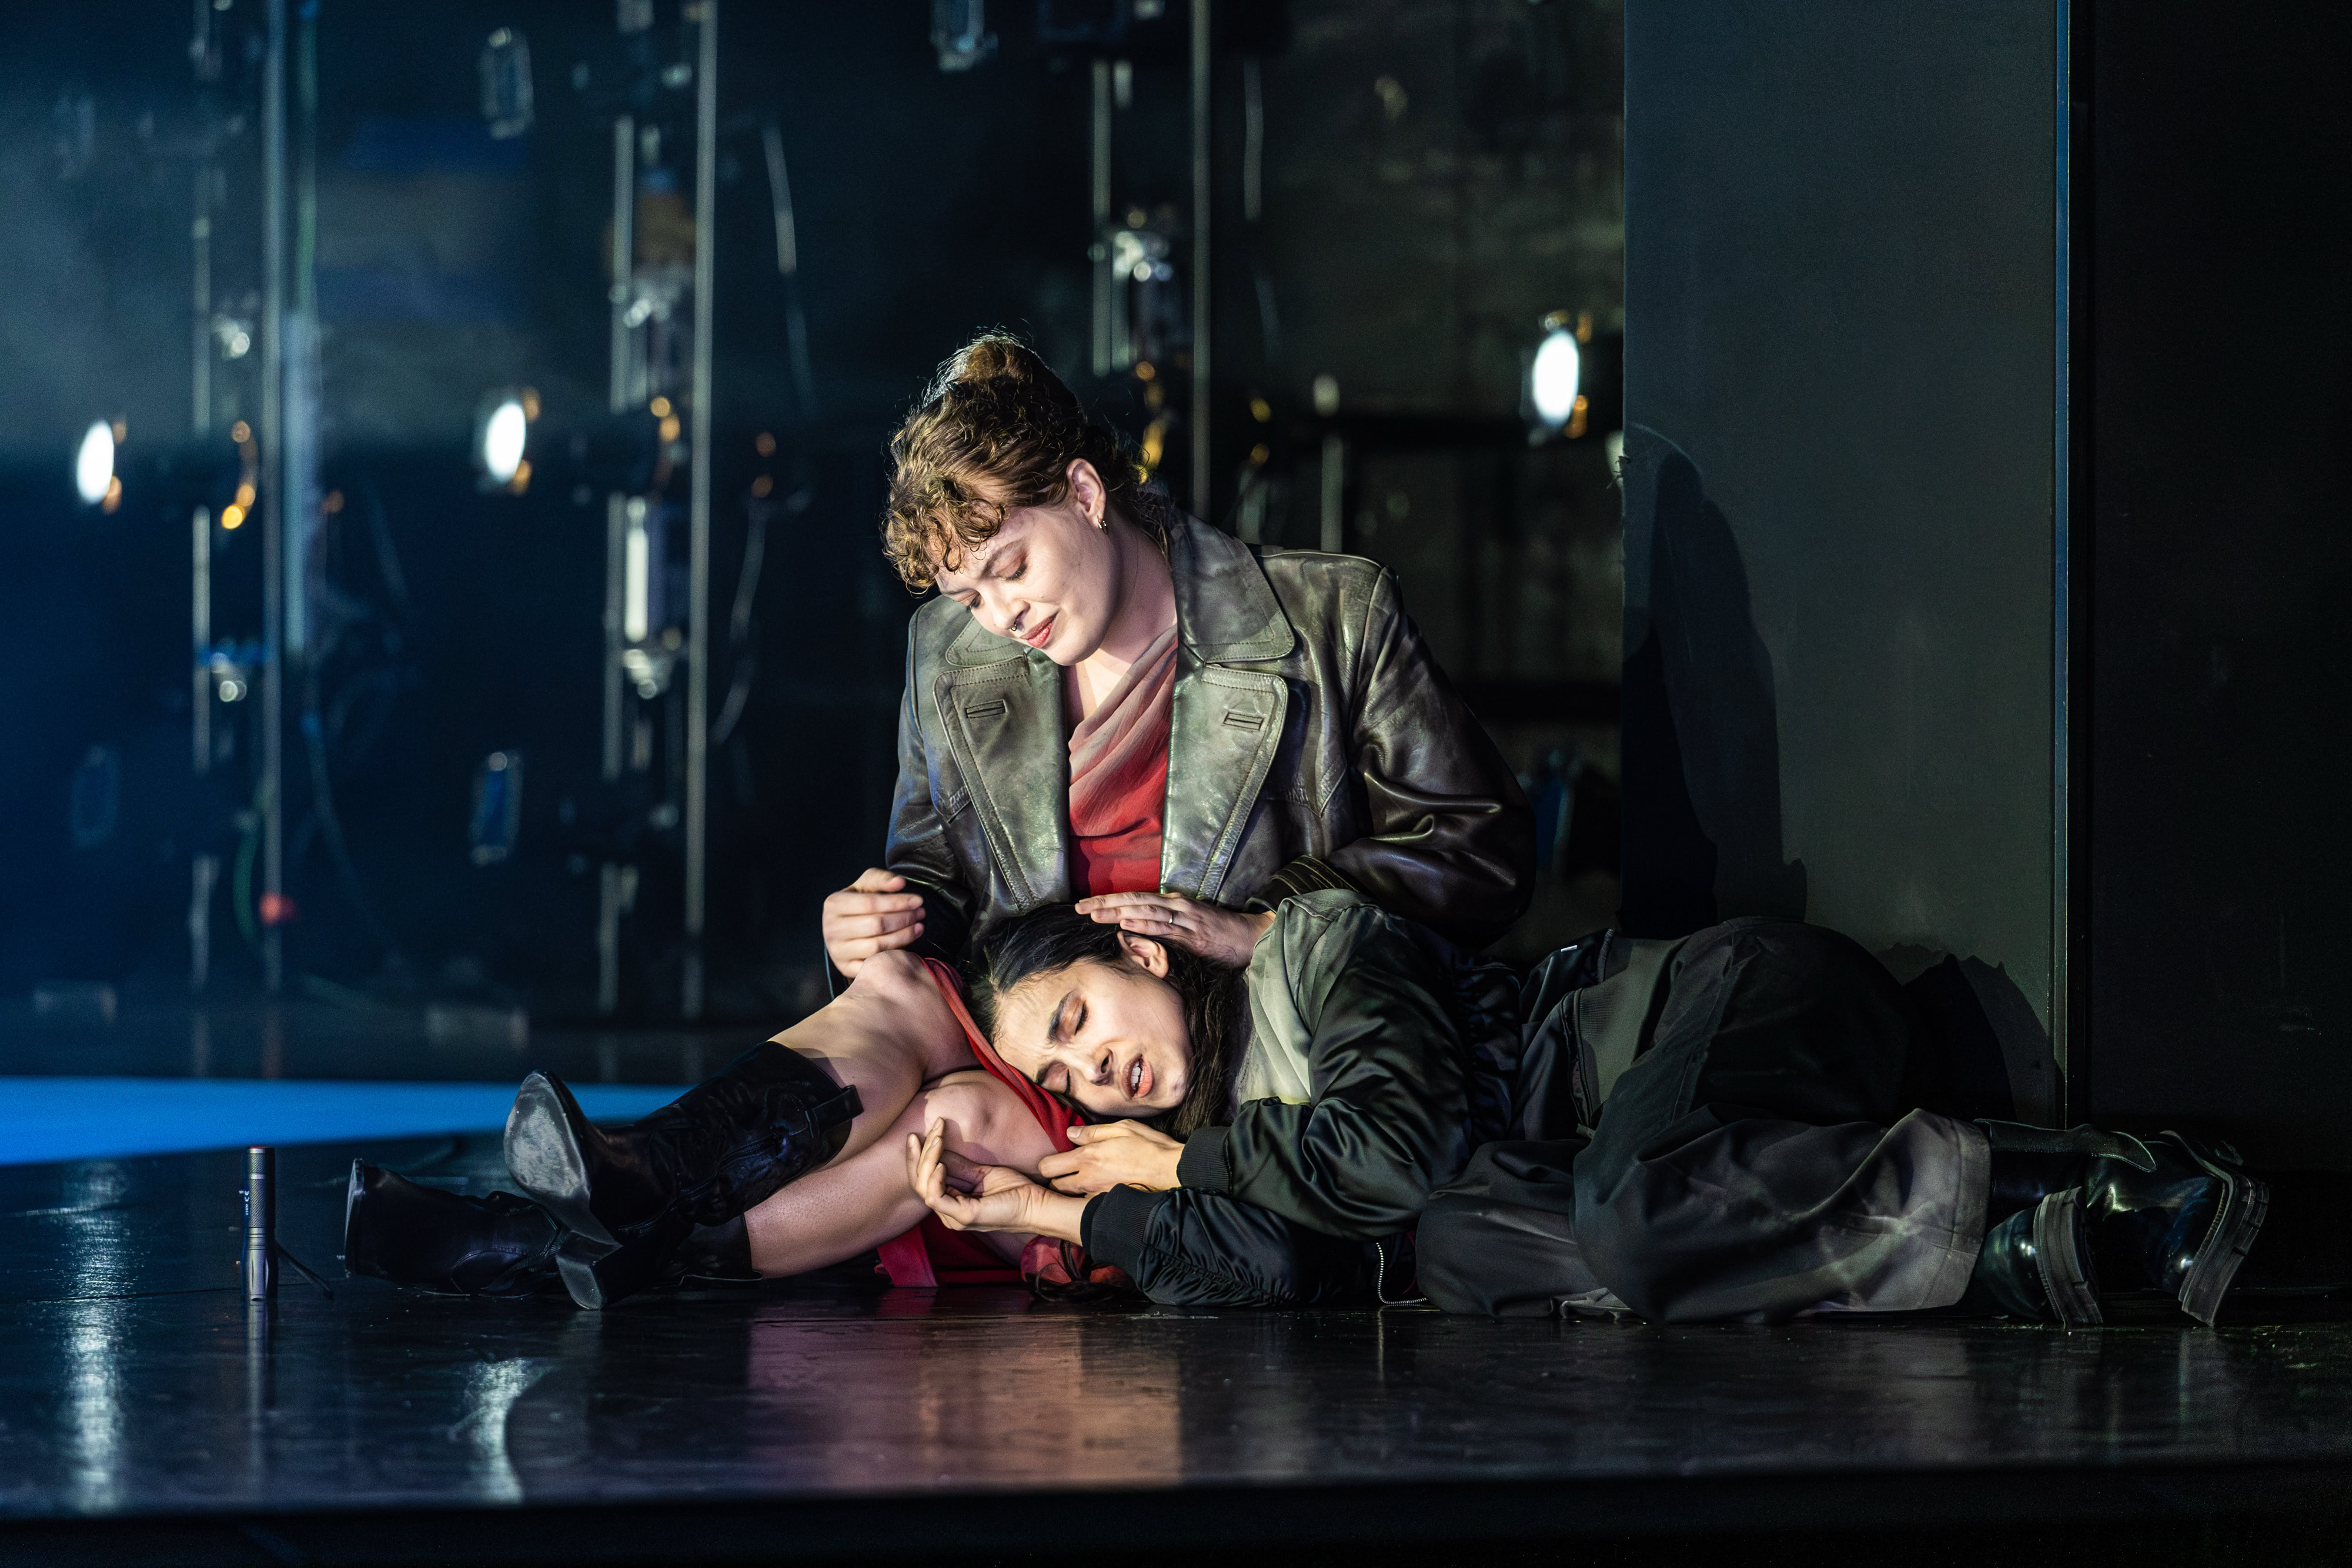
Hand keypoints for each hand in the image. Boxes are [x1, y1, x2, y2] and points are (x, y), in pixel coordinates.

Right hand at [824, 869, 924, 974]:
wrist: (843, 930)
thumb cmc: (857, 904)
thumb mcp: (865, 886)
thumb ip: (881, 880)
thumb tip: (900, 883)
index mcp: (834, 904)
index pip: (870, 903)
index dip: (897, 902)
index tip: (918, 900)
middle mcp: (831, 929)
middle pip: (876, 925)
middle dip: (904, 918)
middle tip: (921, 914)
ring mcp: (838, 951)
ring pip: (877, 946)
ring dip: (904, 936)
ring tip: (918, 927)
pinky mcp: (846, 968)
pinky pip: (875, 964)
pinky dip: (893, 955)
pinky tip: (907, 945)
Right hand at [905, 1120, 1087, 1242]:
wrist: (1036, 1204)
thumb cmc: (1014, 1190)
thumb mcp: (981, 1172)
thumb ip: (958, 1165)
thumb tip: (937, 1146)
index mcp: (952, 1203)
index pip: (924, 1180)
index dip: (918, 1157)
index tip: (918, 1133)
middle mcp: (948, 1213)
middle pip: (919, 1183)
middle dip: (918, 1155)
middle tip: (920, 1133)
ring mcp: (954, 1217)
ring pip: (924, 1188)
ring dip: (927, 1160)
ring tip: (936, 1140)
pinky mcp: (963, 1216)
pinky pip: (936, 1197)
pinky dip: (934, 1178)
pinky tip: (940, 1162)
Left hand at [1038, 1119, 1184, 1195]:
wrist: (1172, 1172)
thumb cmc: (1150, 1146)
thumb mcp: (1122, 1128)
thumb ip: (1092, 1132)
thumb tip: (1070, 1134)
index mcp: (1088, 1157)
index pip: (1048, 1167)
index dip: (1049, 1164)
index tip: (1059, 1159)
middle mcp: (1089, 1179)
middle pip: (1054, 1187)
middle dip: (1057, 1179)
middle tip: (1068, 1171)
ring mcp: (1098, 1196)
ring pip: (1069, 1198)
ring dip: (1071, 1191)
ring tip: (1083, 1181)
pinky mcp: (1109, 1206)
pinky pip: (1087, 1205)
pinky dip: (1087, 1200)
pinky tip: (1099, 1191)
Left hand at [1074, 891, 1275, 966]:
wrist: (1249, 937)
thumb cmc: (1218, 934)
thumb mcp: (1187, 926)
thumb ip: (1163, 927)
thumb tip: (1135, 932)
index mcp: (1171, 903)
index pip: (1134, 898)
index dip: (1109, 900)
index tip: (1085, 905)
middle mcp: (1175, 905)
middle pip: (1133, 900)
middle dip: (1105, 903)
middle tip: (1079, 907)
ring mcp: (1184, 919)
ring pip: (1144, 911)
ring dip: (1117, 912)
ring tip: (1094, 914)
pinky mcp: (1192, 934)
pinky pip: (1164, 928)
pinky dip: (1144, 925)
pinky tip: (1127, 925)